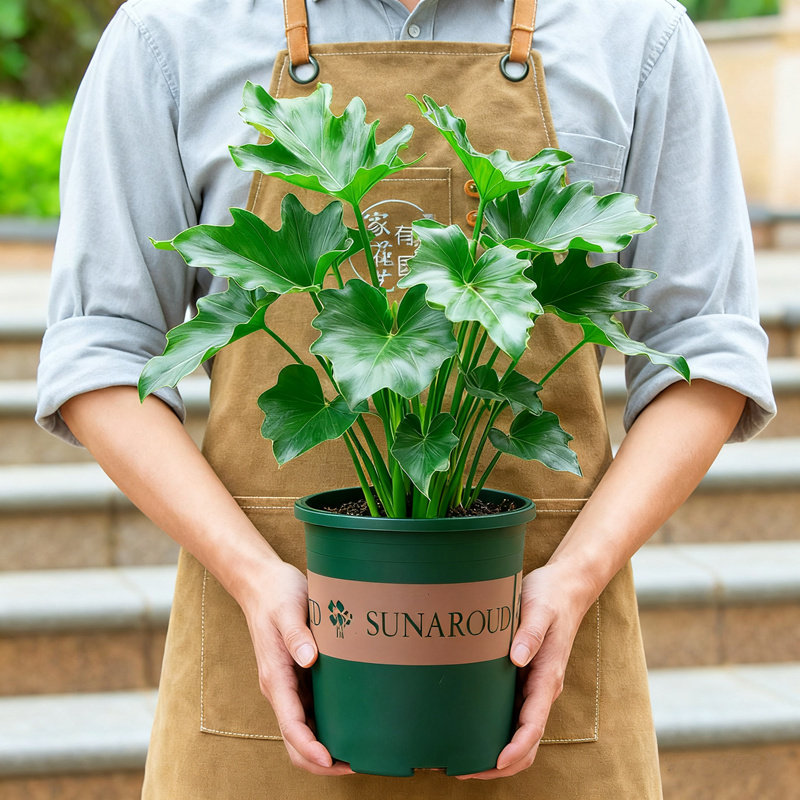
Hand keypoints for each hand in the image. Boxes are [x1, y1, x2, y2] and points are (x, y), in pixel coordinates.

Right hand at [238, 558, 353, 776]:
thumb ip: (297, 634)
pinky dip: (329, 727)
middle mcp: (281, 688)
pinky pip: (313, 712)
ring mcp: (290, 685)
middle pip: (296, 740)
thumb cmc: (277, 594)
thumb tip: (308, 659)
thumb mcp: (289, 609)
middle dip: (322, 761)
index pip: (291, 725)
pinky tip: (353, 725)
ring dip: (327, 747)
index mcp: (276, 677)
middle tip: (358, 764)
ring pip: (305, 730)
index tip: (331, 760)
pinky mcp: (300, 677)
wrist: (263, 583)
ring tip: (361, 752)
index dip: (310, 748)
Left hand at [457, 562, 594, 779]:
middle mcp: (540, 689)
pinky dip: (494, 732)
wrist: (563, 588)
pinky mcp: (522, 680)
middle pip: (526, 742)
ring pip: (518, 734)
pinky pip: (510, 715)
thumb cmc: (550, 598)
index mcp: (546, 677)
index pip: (534, 725)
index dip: (515, 748)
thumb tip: (517, 658)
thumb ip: (529, 633)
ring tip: (460, 759)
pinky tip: (468, 731)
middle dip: (499, 763)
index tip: (495, 763)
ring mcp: (531, 687)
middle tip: (462, 770)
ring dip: (495, 753)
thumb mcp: (539, 610)